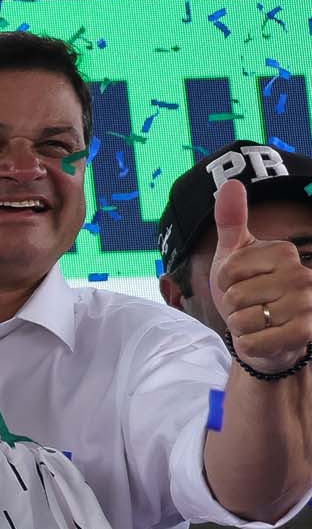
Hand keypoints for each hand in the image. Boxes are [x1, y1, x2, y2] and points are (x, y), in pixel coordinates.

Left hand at [206, 176, 311, 373]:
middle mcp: (303, 276)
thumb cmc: (249, 292)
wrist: (266, 334)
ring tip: (258, 322)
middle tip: (251, 307)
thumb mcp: (235, 255)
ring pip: (242, 319)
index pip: (228, 270)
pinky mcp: (304, 334)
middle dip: (233, 307)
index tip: (241, 284)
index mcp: (285, 253)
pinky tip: (264, 338)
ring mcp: (307, 305)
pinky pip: (252, 342)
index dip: (224, 283)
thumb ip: (231, 221)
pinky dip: (249, 344)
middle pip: (235, 296)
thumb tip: (231, 184)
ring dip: (241, 326)